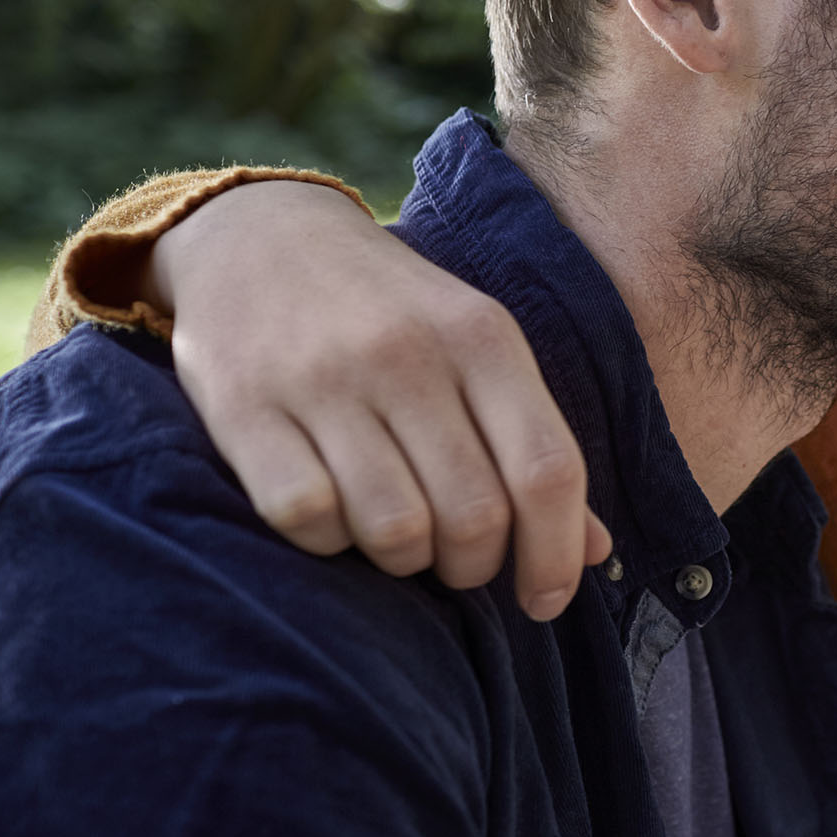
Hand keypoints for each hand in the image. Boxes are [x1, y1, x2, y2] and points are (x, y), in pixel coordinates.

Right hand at [152, 181, 608, 618]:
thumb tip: (593, 552)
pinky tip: (334, 516)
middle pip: (474, 515)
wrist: (260, 235)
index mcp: (483, 338)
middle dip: (474, 566)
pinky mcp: (243, 408)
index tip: (545, 600)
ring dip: (404, 561)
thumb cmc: (392, 312)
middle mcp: (408, 355)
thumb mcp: (478, 350)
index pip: (547, 470)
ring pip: (394, 529)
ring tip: (399, 536)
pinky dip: (327, 541)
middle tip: (458, 560)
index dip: (556, 553)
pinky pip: (306, 519)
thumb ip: (533, 446)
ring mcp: (323, 380)